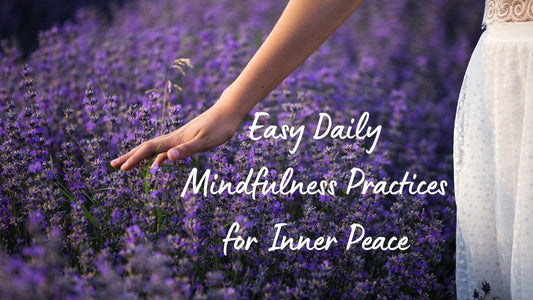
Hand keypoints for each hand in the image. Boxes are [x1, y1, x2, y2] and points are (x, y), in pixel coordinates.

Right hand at [110, 100, 242, 170]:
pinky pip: (166, 149)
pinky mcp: (187, 138)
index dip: (134, 159)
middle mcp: (174, 137)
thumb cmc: (220, 126)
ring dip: (140, 157)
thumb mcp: (206, 141)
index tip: (122, 169)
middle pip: (147, 148)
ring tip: (128, 165)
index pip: (149, 149)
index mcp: (176, 139)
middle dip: (130, 157)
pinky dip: (157, 157)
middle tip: (113, 165)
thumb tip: (167, 158)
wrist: (228, 111)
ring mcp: (180, 137)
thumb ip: (187, 149)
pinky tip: (157, 163)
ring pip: (155, 149)